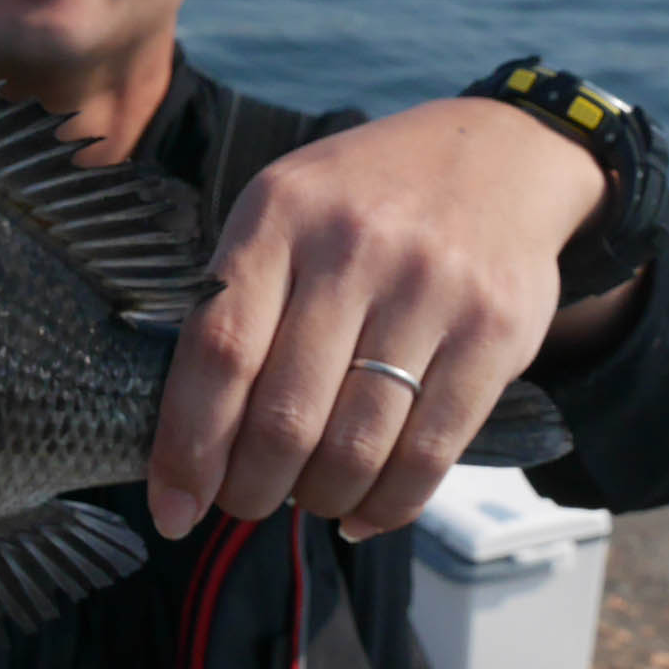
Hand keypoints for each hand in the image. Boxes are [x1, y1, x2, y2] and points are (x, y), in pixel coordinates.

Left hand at [148, 98, 610, 540]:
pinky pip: (432, 451)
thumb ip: (235, 301)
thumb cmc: (360, 202)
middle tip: (243, 503)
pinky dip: (389, 503)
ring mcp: (431, 290)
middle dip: (252, 488)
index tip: (172, 507)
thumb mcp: (282, 212)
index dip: (190, 446)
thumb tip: (187, 437)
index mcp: (279, 215)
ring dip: (318, 498)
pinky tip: (362, 513)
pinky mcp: (495, 331)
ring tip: (304, 499)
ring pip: (356, 444)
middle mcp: (353, 248)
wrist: (496, 155)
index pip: (219, 350)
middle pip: (285, 413)